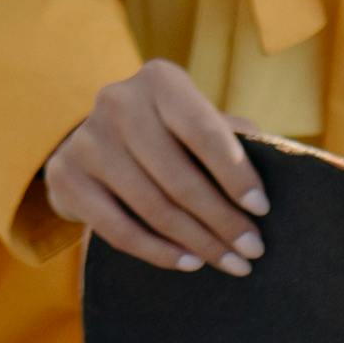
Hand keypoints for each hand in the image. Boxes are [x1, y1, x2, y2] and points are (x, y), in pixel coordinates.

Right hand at [39, 59, 266, 273]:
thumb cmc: (167, 134)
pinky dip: (158, 252)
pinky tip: (189, 262)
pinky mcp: (66, 177)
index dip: (235, 174)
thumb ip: (231, 138)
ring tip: (230, 263)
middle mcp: (118, 101)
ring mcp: (86, 140)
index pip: (204, 130)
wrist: (93, 143)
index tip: (261, 209)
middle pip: (179, 176)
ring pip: (152, 206)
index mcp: (159, 80)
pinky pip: (118, 229)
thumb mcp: (196, 122)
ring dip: (198, 243)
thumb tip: (276, 172)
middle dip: (222, 220)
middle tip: (253, 250)